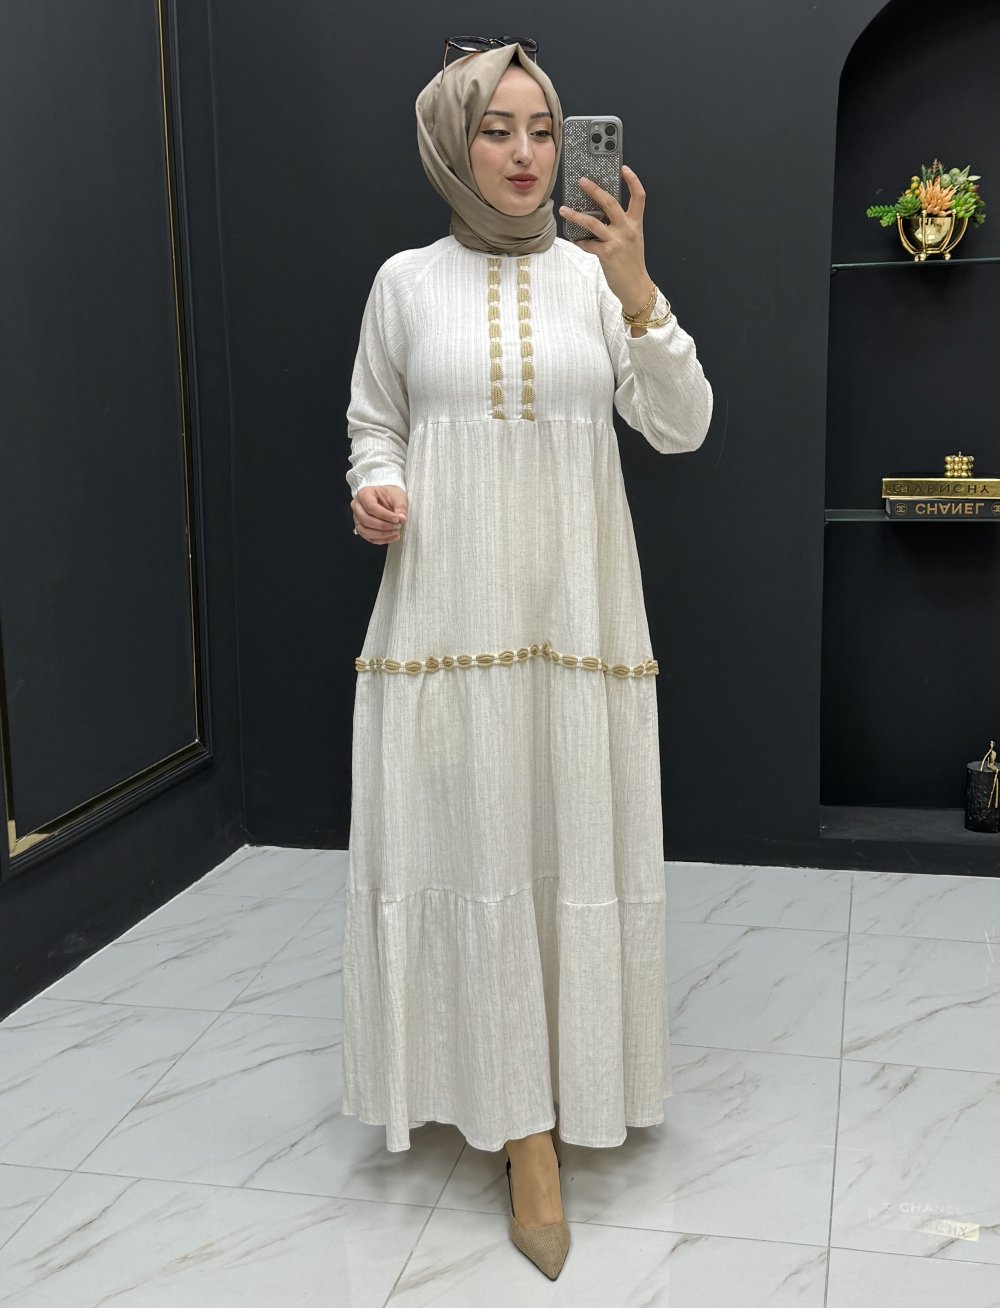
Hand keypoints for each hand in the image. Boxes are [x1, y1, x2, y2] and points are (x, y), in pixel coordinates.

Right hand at [352, 485, 406, 544]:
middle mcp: (357, 506)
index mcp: (364, 494)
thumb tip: (401, 519)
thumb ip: (400, 507)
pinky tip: (392, 537)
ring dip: (382, 534)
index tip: (397, 519)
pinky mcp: (361, 528)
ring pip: (365, 531)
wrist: (388, 499)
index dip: (385, 515)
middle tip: (397, 526)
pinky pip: (369, 538)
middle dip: (383, 526)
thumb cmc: (390, 495)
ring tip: (395, 532)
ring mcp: (357, 518)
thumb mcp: (398, 497)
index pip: (371, 507)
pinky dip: (381, 539)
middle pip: (366, 520)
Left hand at [558, 165, 653, 316]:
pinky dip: (580, 242)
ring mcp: (617, 241)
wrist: (636, 286)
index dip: (633, 180)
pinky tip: (576, 241)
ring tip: (563, 209)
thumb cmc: (632, 263)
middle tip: (581, 181)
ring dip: (575, 215)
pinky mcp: (607, 254)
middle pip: (610, 202)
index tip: (624, 168)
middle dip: (594, 189)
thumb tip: (599, 216)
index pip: (639, 197)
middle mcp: (627, 229)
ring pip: (592, 222)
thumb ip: (620, 226)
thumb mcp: (632, 240)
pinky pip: (588, 244)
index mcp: (635, 224)